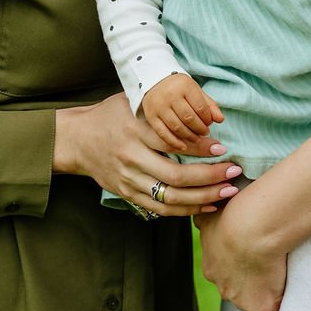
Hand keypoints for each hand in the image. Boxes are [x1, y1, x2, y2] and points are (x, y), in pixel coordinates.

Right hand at [52, 92, 240, 217]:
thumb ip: (162, 105)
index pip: (172, 142)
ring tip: (228, 191)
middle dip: (209, 176)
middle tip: (234, 172)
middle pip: (175, 175)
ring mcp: (128, 179)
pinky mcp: (126, 193)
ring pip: (170, 196)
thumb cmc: (111, 115)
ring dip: (203, 197)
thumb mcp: (132, 100)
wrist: (76, 139)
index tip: (222, 148)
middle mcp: (130, 157)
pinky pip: (160, 207)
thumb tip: (202, 107)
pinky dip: (186, 210)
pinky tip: (207, 205)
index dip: (199, 147)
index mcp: (133, 130)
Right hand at [141, 73, 223, 152]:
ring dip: (189, 136)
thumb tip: (220, 120)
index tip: (209, 123)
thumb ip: (209, 105)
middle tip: (204, 132)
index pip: (200, 107)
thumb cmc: (180, 88)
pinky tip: (183, 147)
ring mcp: (159, 106)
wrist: (154, 81)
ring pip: (177, 127)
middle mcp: (170, 95)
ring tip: (196, 138)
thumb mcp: (196, 91)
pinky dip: (174, 142)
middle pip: (189, 118)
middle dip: (200, 129)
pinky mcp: (151, 116)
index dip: (207, 119)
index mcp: (184, 85)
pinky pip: (163, 133)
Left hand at [196, 182, 286, 310]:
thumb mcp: (211, 215)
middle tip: (267, 259)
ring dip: (266, 287)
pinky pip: (273, 303)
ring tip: (279, 266)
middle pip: (239, 287)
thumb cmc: (234, 215)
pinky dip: (281, 293)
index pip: (226, 271)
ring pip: (255, 297)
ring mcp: (240, 300)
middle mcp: (223, 288)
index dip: (240, 262)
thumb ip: (206, 221)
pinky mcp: (259, 307)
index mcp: (212, 267)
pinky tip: (288, 275)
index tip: (253, 251)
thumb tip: (203, 215)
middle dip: (251, 278)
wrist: (252, 228)